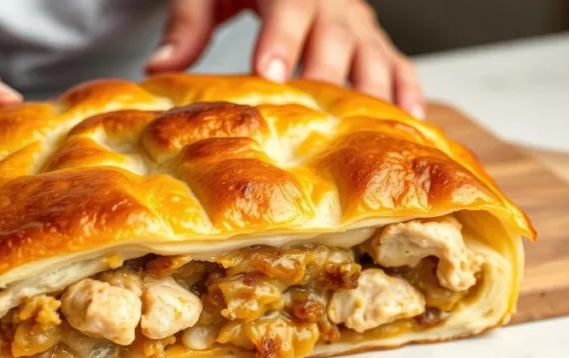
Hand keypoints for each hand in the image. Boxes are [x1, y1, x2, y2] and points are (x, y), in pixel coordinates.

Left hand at [146, 0, 424, 117]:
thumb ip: (187, 24)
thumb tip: (159, 68)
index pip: (289, 5)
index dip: (282, 40)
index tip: (271, 75)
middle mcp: (330, 0)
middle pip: (335, 37)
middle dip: (327, 79)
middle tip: (319, 121)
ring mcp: (355, 19)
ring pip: (372, 53)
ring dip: (373, 93)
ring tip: (372, 133)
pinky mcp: (371, 37)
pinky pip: (396, 60)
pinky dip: (406, 88)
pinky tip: (409, 121)